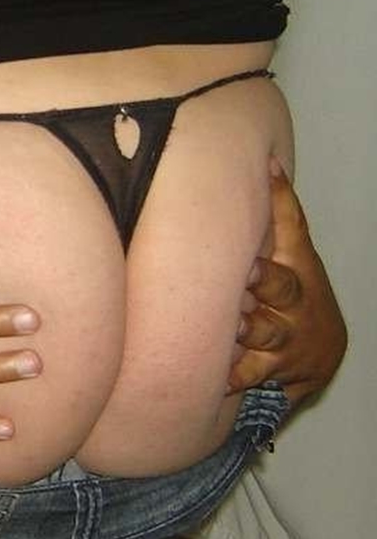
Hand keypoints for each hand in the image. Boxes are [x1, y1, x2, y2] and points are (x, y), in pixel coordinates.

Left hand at [228, 164, 346, 406]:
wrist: (321, 354)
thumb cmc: (292, 293)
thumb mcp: (291, 257)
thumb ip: (270, 222)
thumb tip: (249, 163)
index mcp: (298, 264)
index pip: (292, 225)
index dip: (281, 198)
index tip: (268, 168)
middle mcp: (295, 300)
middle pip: (282, 285)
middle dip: (264, 279)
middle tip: (246, 271)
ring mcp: (285, 335)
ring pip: (265, 331)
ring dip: (247, 328)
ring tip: (232, 323)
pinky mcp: (272, 368)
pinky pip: (248, 372)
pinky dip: (232, 374)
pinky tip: (217, 374)